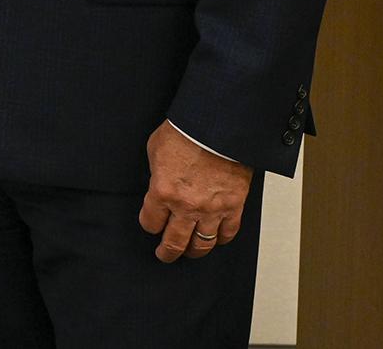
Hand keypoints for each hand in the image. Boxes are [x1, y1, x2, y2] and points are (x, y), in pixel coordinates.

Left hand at [140, 121, 252, 261]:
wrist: (218, 127)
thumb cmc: (185, 132)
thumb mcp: (155, 150)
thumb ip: (156, 174)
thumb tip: (159, 183)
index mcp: (162, 192)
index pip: (150, 222)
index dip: (148, 224)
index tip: (150, 224)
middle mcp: (186, 206)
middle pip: (174, 242)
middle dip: (167, 252)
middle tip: (164, 255)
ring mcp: (212, 209)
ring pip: (202, 244)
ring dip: (194, 251)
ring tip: (190, 253)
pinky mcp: (234, 206)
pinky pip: (228, 233)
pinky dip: (222, 239)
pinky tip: (216, 240)